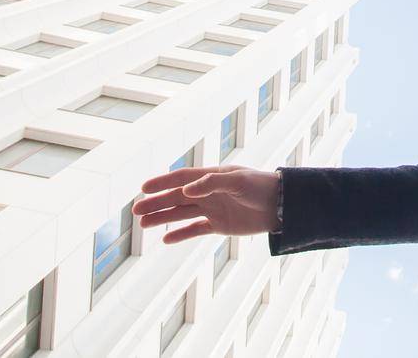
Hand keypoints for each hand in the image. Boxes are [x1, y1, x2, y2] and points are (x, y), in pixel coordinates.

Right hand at [134, 166, 280, 243]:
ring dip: (163, 218)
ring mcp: (213, 209)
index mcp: (212, 177)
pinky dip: (181, 234)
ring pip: (182, 214)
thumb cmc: (261, 187)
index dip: (163, 183)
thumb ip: (212, 184)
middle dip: (156, 203)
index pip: (182, 178)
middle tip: (136, 211)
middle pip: (177, 198)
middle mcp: (209, 192)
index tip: (143, 188)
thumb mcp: (238, 181)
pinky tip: (165, 239)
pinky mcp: (220, 225)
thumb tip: (186, 189)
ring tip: (143, 224)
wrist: (282, 206)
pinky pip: (195, 230)